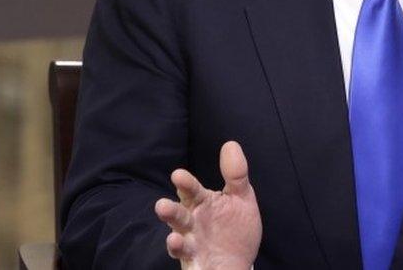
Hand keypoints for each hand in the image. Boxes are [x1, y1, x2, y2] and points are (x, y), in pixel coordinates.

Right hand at [155, 141, 262, 269]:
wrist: (238, 262)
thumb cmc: (235, 227)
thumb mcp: (241, 198)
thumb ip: (235, 174)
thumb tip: (230, 144)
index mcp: (203, 203)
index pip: (192, 191)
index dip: (185, 183)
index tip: (178, 175)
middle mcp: (192, 221)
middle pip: (178, 214)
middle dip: (169, 210)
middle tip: (161, 205)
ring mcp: (191, 241)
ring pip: (177, 235)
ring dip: (172, 235)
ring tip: (170, 233)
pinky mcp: (193, 260)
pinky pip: (184, 255)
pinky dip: (179, 250)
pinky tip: (177, 243)